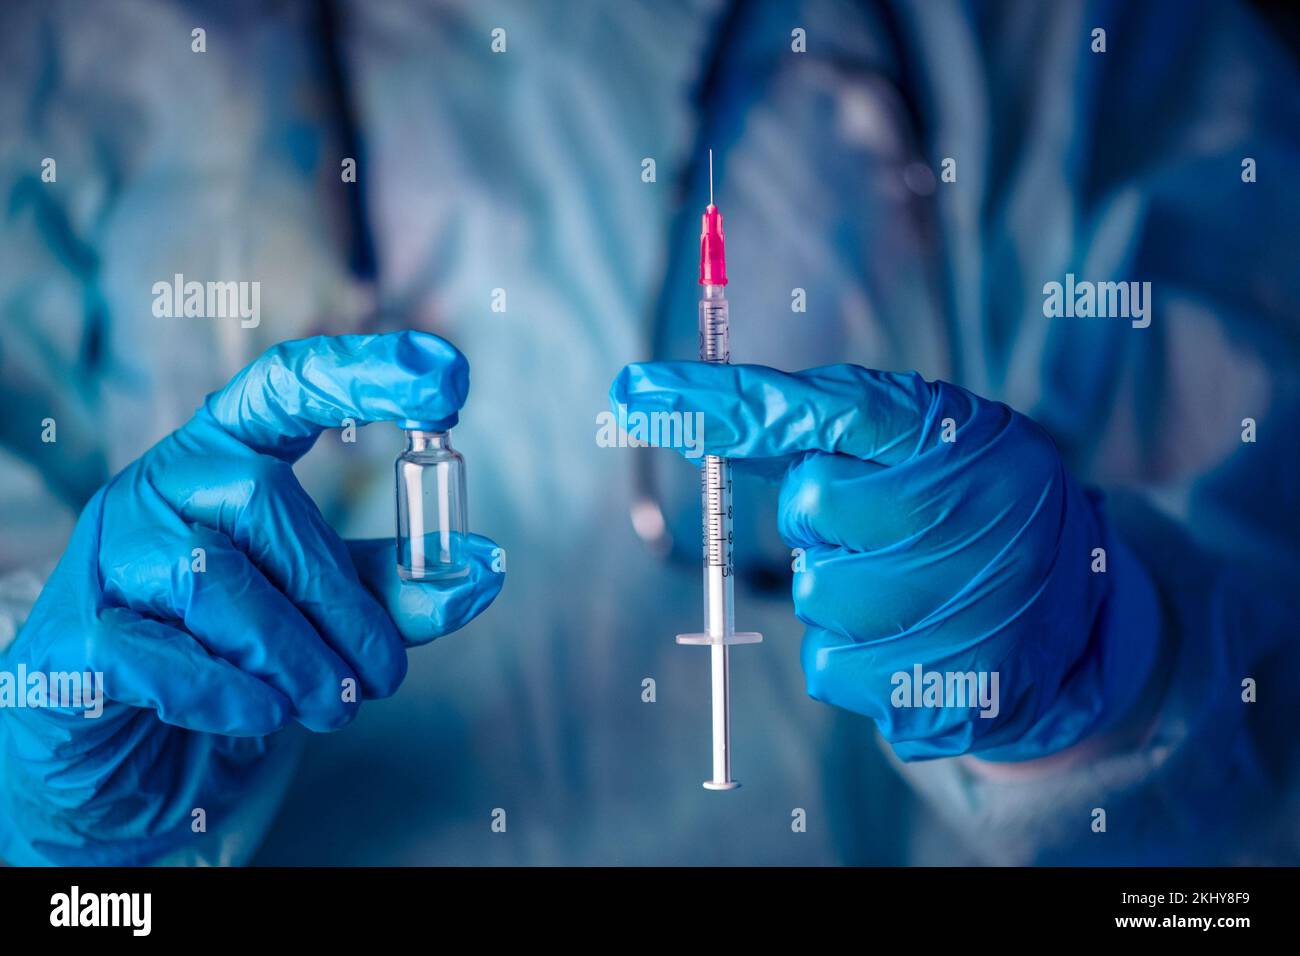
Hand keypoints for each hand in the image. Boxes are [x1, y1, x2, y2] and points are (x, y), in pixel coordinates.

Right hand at [0, 332, 503, 863]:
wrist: (121, 750)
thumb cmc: (233, 657)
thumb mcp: (325, 616)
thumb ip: (398, 590)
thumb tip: (487, 568)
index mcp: (224, 458)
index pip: (286, 384)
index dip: (363, 370)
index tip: (445, 375)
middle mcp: (158, 486)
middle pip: (265, 506)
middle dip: (342, 605)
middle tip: (382, 678)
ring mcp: (105, 557)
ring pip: (216, 583)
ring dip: (295, 657)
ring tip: (331, 705)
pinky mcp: (72, 640)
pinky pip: (158, 655)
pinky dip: (225, 693)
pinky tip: (259, 715)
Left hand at [613, 362, 1157, 761]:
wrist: (1075, 615)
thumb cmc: (969, 507)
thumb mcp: (919, 441)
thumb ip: (817, 428)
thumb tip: (691, 418)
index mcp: (948, 430)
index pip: (817, 406)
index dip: (720, 400)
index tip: (633, 393)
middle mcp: (966, 504)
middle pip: (811, 508)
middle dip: (823, 520)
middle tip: (878, 526)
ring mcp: (966, 598)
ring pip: (819, 594)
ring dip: (839, 594)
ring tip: (902, 587)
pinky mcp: (948, 685)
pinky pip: (828, 668)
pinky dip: (848, 658)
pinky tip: (905, 639)